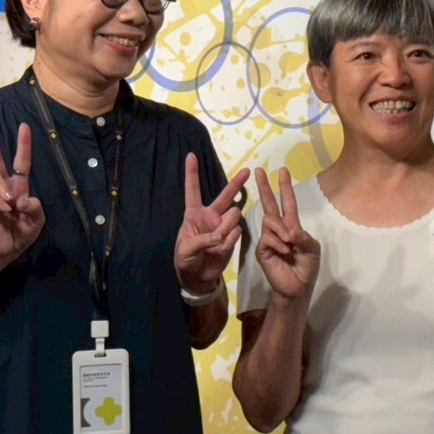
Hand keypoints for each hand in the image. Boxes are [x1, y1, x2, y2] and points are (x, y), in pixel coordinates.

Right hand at [0, 124, 44, 266]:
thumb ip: (35, 209)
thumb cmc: (23, 232)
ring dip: (0, 185)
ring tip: (9, 202)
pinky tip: (4, 209)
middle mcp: (4, 186)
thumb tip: (22, 199)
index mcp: (20, 187)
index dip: (23, 145)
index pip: (21, 161)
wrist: (6, 250)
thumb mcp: (37, 221)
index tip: (24, 126)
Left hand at [175, 157, 249, 294]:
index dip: (192, 173)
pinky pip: (236, 233)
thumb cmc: (185, 260)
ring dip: (226, 228)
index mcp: (194, 215)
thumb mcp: (186, 250)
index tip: (191, 155)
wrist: (198, 278)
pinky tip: (220, 250)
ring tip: (216, 243)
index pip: (193, 190)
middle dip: (236, 183)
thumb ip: (201, 240)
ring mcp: (223, 226)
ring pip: (233, 216)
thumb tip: (219, 235)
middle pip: (225, 195)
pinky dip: (229, 241)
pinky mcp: (232, 237)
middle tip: (248, 170)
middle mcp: (211, 216)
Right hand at [253, 168, 320, 300]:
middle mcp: (279, 229)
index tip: (282, 171)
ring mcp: (269, 239)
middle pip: (269, 205)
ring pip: (270, 222)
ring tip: (290, 244)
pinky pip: (268, 238)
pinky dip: (278, 243)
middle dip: (265, 187)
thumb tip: (290, 230)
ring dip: (282, 231)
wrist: (297, 288)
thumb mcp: (313, 250)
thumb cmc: (307, 268)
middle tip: (259, 170)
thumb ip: (304, 237)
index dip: (285, 188)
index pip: (287, 203)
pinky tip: (284, 252)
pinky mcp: (262, 250)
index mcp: (292, 226)